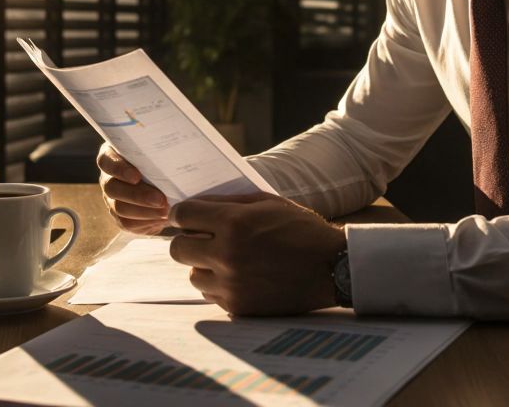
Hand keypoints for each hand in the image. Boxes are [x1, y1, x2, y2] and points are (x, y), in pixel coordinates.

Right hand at [96, 143, 168, 234]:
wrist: (167, 184)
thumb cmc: (164, 161)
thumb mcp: (161, 152)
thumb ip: (163, 150)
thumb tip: (180, 149)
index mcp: (113, 156)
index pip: (107, 161)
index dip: (119, 169)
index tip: (136, 176)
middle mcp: (108, 178)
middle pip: (112, 188)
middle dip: (138, 195)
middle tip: (161, 199)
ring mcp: (111, 198)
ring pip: (119, 208)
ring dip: (144, 211)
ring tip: (166, 211)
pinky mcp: (120, 216)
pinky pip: (128, 223)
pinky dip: (146, 222)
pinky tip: (162, 218)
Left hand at [169, 193, 346, 315]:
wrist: (332, 268)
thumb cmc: (302, 230)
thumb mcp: (268, 202)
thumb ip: (230, 202)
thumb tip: (198, 203)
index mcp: (233, 223)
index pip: (182, 215)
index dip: (182, 214)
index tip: (189, 217)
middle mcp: (226, 255)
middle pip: (177, 249)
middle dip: (188, 241)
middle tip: (204, 239)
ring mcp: (231, 284)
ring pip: (192, 275)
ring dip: (203, 266)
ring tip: (228, 260)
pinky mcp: (238, 306)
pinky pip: (210, 294)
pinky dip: (219, 285)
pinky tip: (241, 277)